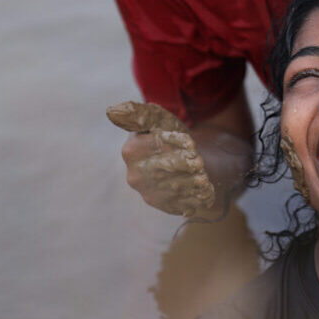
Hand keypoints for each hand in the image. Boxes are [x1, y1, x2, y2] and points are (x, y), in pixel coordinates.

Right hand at [107, 101, 214, 216]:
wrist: (186, 159)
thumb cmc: (168, 135)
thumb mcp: (157, 119)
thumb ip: (139, 113)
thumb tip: (112, 111)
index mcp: (131, 151)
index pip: (158, 146)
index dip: (178, 143)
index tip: (191, 142)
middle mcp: (136, 176)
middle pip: (169, 168)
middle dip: (189, 162)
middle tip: (200, 160)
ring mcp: (150, 194)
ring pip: (179, 188)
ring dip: (197, 180)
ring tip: (204, 174)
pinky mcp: (167, 207)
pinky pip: (187, 203)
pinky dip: (200, 195)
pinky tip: (205, 188)